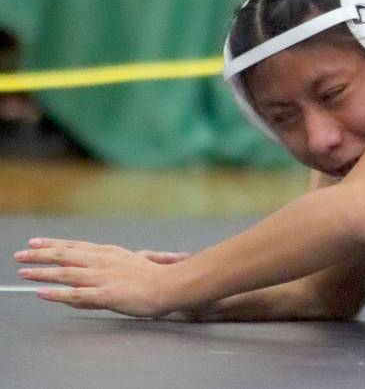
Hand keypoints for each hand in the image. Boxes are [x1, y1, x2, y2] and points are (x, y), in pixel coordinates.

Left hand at [15, 237, 179, 317]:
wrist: (171, 285)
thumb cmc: (155, 276)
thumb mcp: (132, 264)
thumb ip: (111, 268)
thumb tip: (100, 268)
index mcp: (109, 253)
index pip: (75, 246)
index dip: (53, 243)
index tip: (36, 242)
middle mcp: (103, 261)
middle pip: (66, 255)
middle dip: (41, 254)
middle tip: (20, 254)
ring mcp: (104, 277)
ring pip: (67, 273)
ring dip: (43, 272)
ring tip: (23, 272)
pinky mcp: (107, 293)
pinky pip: (77, 294)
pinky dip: (57, 294)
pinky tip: (42, 293)